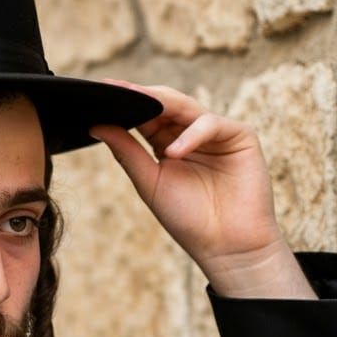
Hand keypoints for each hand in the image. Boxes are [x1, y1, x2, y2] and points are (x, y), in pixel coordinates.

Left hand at [90, 81, 314, 298]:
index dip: (126, 102)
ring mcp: (217, 133)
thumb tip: (95, 125)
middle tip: (116, 89)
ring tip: (138, 108)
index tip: (102, 90)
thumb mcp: (149, 182)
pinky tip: (173, 152)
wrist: (227, 247)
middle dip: (142, 96)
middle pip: (165, 104)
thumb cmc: (188, 219)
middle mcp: (192, 134)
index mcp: (169, 143)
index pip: (145, 114)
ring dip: (162, 105)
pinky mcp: (241, 136)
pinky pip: (211, 124)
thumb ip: (126, 152)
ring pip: (187, 107)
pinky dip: (191, 135)